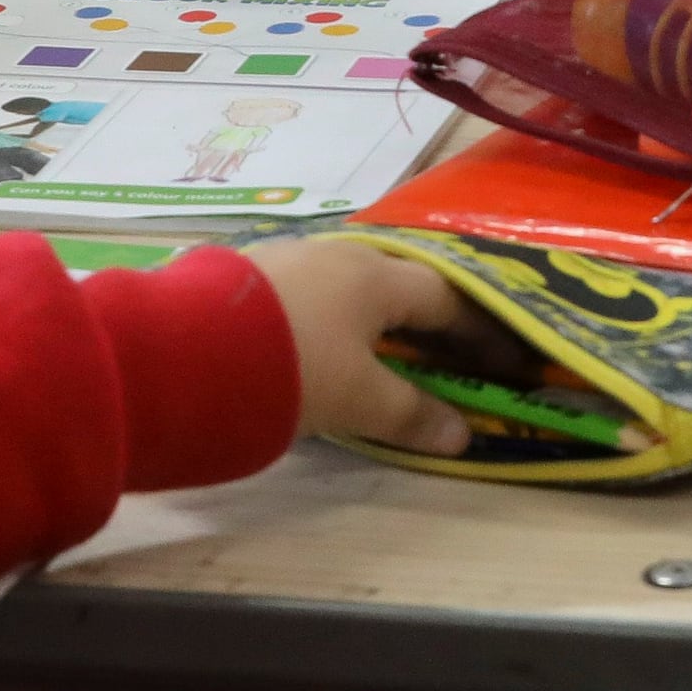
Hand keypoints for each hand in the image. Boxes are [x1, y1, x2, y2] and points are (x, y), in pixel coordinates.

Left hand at [243, 235, 492, 455]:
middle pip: (400, 284)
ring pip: (351, 286)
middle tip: (452, 355)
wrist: (185, 351)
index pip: (448, 298)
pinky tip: (322, 345)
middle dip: (430, 320)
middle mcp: (339, 256)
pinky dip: (335, 321)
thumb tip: (461, 434)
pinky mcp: (248, 277)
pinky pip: (312, 295)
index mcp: (378, 277)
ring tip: (387, 351)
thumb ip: (411, 414)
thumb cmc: (294, 368)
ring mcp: (290, 260)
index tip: (506, 359)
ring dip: (377, 318)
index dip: (481, 332)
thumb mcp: (359, 400)